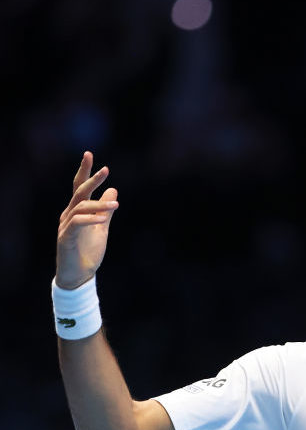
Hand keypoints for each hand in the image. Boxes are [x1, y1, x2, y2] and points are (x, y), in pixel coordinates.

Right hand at [56, 152, 118, 289]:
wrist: (80, 275)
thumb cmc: (89, 251)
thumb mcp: (103, 227)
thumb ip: (106, 210)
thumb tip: (113, 190)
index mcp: (77, 210)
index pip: (79, 187)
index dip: (85, 171)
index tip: (90, 154)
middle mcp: (69, 214)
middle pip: (79, 192)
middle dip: (91, 180)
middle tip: (105, 169)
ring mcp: (65, 226)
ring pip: (80, 207)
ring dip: (99, 205)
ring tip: (116, 205)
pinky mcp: (65, 238)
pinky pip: (76, 223)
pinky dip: (90, 219)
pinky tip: (103, 219)